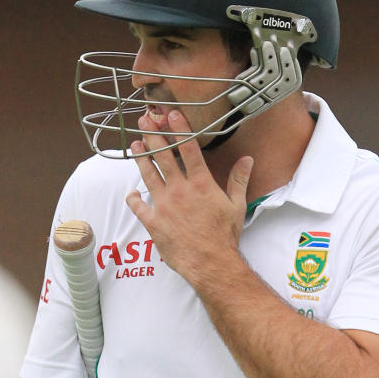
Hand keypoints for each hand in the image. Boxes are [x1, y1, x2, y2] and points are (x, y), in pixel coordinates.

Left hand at [125, 107, 252, 287]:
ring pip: (149, 176)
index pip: (189, 149)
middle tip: (144, 120)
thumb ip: (238, 180)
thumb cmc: (225, 236)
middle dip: (154, 136)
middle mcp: (180, 190)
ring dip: (141, 158)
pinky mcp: (154, 223)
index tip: (171, 114)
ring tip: (135, 143)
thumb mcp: (236, 206)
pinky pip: (139, 207)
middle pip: (164, 157)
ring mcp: (164, 206)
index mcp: (201, 184)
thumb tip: (247, 159)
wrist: (210, 263)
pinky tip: (132, 193)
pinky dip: (134, 199)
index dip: (179, 129)